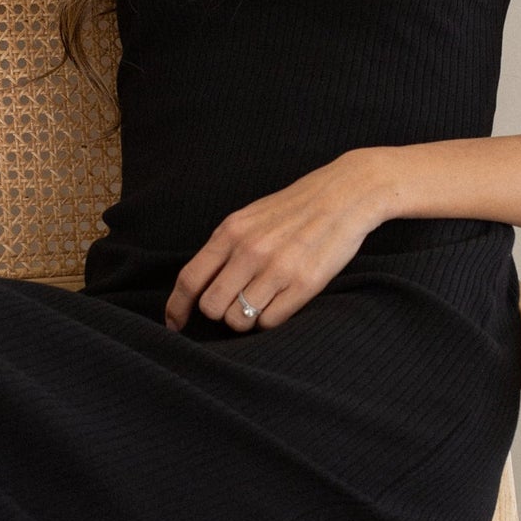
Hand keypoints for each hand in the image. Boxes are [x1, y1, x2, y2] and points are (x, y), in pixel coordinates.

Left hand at [163, 151, 393, 333]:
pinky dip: (270, 320)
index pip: (190, 279)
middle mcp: (250, 251)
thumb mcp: (249, 218)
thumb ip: (224, 248)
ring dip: (246, 320)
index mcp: (231, 232)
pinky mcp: (304, 284)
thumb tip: (197, 286)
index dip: (177, 308)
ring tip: (261, 302)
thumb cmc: (294, 209)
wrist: (345, 196)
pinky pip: (270, 322)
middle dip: (218, 314)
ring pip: (239, 320)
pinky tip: (281, 302)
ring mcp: (277, 268)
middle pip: (211, 306)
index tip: (174, 325)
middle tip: (234, 307)